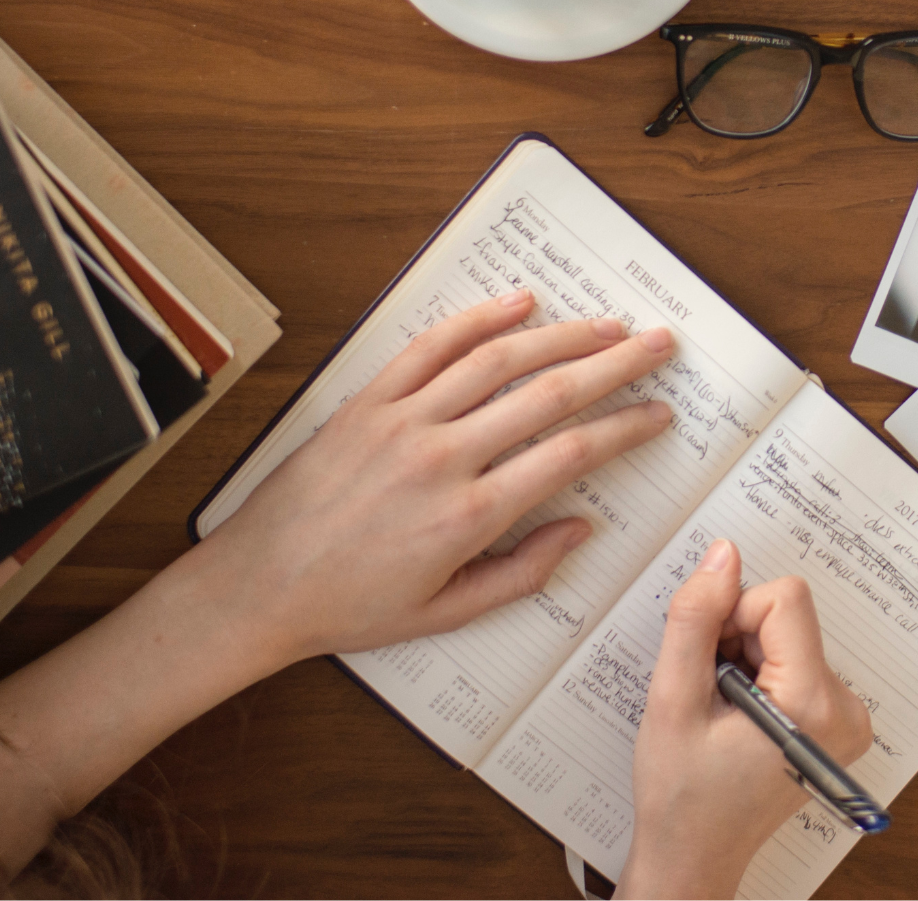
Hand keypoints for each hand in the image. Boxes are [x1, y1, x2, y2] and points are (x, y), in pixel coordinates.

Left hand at [191, 288, 675, 668]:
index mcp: (469, 516)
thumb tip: (581, 529)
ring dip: (562, 335)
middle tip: (658, 345)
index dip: (626, 428)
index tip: (659, 414)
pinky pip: (431, 347)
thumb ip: (522, 573)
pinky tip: (519, 304)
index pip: (570, 454)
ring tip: (607, 324)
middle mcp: (442, 458)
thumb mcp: (447, 612)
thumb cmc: (352, 606)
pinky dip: (478, 319)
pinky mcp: (368, 402)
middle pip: (549, 394)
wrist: (259, 586)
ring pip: (498, 360)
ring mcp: (402, 421)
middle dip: (615, 365)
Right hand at [619, 539, 872, 898]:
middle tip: (710, 694)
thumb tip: (723, 555)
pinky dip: (760, 674)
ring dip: (745, 657)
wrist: (695, 855)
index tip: (709, 662)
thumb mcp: (673, 700)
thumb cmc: (682, 794)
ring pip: (788, 634)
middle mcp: (846, 709)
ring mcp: (847, 718)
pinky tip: (738, 716)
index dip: (733, 616)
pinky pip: (796, 659)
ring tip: (722, 712)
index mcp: (813, 704)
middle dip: (737, 640)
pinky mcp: (837, 720)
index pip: (784, 599)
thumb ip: (696, 619)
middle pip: (788, 616)